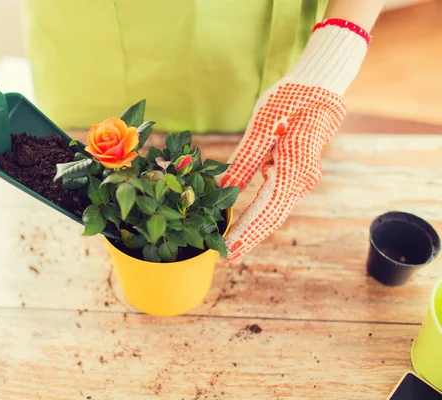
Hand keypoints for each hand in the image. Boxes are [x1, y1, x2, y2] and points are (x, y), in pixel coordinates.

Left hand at [218, 18, 371, 260]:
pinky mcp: (297, 175)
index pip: (268, 208)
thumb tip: (223, 190)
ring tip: (230, 244)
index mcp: (296, 168)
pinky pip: (276, 199)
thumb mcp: (263, 126)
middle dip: (249, 236)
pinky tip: (242, 222)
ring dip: (253, 227)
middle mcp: (303, 180)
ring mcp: (303, 179)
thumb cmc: (290, 100)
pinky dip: (259, 212)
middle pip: (273, 216)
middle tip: (225, 256)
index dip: (248, 230)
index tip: (229, 250)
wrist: (319, 86)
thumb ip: (244, 161)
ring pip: (275, 210)